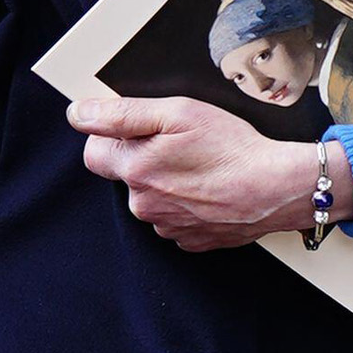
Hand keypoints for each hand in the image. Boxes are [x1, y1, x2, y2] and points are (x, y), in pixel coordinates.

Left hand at [68, 95, 352, 251]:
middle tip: (182, 142)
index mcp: (135, 171)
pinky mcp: (191, 240)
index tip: (143, 129)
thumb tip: (77, 114)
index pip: (94, 154)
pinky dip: (188, 202)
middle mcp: (144, 205)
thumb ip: (120, 114)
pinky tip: (211, 186)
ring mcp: (168, 227)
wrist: (276, 188)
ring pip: (153, 197)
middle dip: (145, 157)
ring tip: (203, 164)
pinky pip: (176, 217)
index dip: (114, 136)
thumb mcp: (176, 112)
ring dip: (168, 180)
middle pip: (126, 175)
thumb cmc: (231, 146)